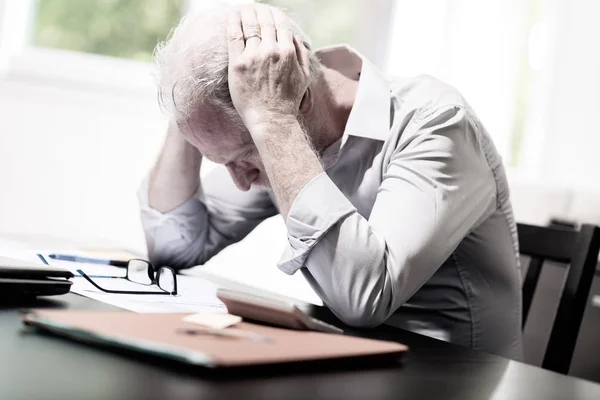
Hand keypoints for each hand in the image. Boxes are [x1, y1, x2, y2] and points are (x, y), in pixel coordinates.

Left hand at [226, 5, 310, 130]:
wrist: (271, 119)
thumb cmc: (288, 100)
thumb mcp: (304, 76)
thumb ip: (302, 54)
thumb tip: (296, 37)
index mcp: (287, 52)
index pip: (280, 23)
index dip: (273, 14)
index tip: (268, 11)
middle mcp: (271, 51)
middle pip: (264, 21)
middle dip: (258, 10)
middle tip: (253, 7)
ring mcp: (253, 57)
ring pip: (249, 25)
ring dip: (246, 13)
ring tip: (243, 8)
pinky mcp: (238, 64)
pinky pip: (234, 36)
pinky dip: (233, 22)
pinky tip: (232, 16)